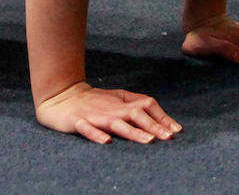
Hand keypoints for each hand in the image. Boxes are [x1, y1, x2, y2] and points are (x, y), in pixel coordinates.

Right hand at [34, 82, 181, 144]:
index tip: (176, 130)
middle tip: (169, 137)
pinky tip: (107, 142)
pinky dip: (97, 135)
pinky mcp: (78, 122)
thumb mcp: (117, 99)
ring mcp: (94, 116)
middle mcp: (111, 109)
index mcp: (122, 102)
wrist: (61, 97)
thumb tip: (164, 121)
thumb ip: (137, 106)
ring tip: (148, 141)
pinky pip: (88, 129)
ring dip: (133, 132)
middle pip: (135, 114)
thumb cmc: (94, 102)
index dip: (162, 116)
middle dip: (153, 126)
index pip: (146, 105)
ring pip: (116, 123)